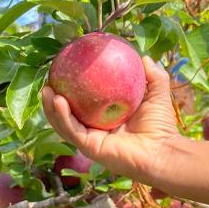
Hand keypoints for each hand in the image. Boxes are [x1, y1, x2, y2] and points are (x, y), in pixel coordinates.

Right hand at [41, 58, 181, 184]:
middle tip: (49, 81)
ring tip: (45, 90)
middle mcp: (97, 129)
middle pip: (70, 114)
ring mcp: (92, 139)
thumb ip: (154, 76)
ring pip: (64, 123)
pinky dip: (62, 116)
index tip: (67, 71)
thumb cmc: (162, 125)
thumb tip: (144, 57)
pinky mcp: (90, 147)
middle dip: (55, 99)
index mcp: (109, 118)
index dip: (75, 90)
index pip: (87, 103)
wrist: (162, 150)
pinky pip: (72, 129)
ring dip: (52, 108)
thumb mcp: (157, 94)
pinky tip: (57, 100)